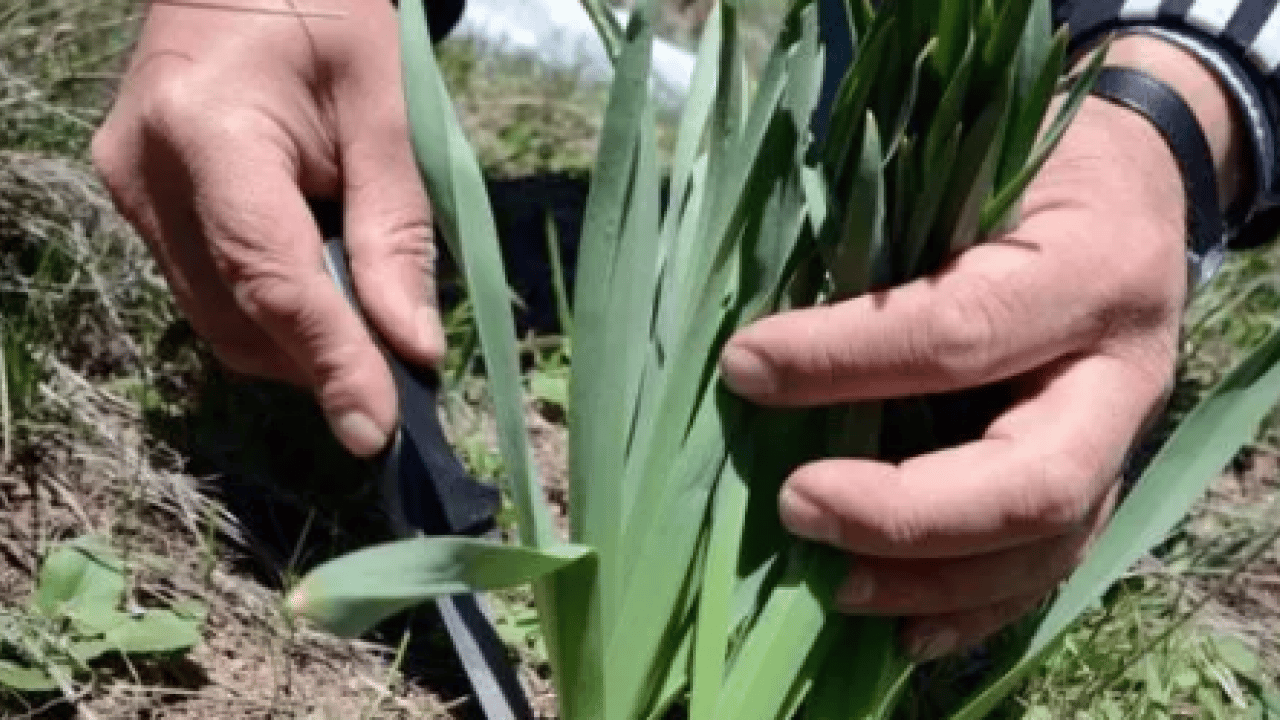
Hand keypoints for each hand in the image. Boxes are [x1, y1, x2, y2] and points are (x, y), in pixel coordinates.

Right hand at [93, 0, 442, 455]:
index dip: (329, 363)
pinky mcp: (138, 206)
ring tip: (370, 328)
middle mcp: (145, 174)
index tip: (376, 431)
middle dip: (322, 363)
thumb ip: (396, 233)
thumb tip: (411, 350)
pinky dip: (274, 314)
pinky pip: (210, 291)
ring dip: (300, 346)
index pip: (270, 279)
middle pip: (238, 317)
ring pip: (220, 320)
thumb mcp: (384, 112)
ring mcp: (129, 193)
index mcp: (205, 130)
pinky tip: (325, 290)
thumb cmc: (326, 14)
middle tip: (402, 378)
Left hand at [718, 28, 1254, 658]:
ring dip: (932, 582)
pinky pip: (1050, 564)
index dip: (843, 360)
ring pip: (1045, 545)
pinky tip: (902, 629)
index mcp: (1090, 266)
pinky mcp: (1101, 474)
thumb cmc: (1030, 157)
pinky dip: (973, 607)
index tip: (745, 365)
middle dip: (905, 513)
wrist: (1131, 181)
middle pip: (1033, 481)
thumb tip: (757, 328)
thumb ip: (885, 231)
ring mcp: (1123, 434)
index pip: (960, 333)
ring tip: (834, 587)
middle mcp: (1124, 368)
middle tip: (798, 507)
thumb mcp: (967, 160)